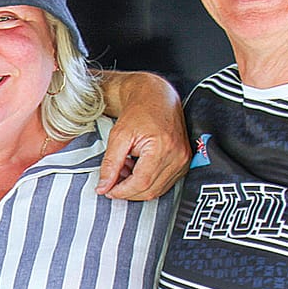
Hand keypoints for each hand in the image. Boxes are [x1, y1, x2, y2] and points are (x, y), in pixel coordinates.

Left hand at [96, 78, 187, 200]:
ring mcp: (183, 160)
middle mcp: (177, 156)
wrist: (157, 98)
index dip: (122, 191)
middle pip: (150, 190)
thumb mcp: (119, 136)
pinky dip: (148, 182)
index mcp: (163, 148)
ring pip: (157, 190)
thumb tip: (103, 187)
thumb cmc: (139, 111)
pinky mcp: (184, 162)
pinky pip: (164, 183)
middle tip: (113, 182)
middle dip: (128, 191)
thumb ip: (110, 164)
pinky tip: (137, 169)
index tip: (108, 190)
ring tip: (125, 170)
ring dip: (138, 187)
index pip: (142, 183)